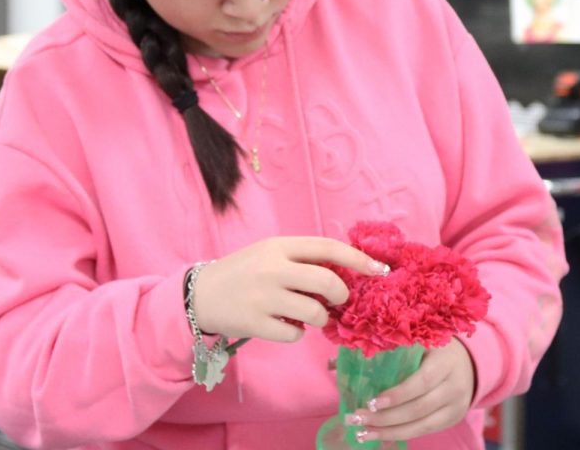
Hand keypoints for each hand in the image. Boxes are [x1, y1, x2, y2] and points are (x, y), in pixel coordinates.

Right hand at [192, 236, 388, 341]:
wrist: (200, 294)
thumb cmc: (243, 272)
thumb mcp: (269, 254)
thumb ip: (301, 259)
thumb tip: (344, 274)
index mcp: (278, 246)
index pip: (326, 247)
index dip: (357, 258)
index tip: (379, 270)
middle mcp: (272, 269)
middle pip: (327, 282)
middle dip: (340, 294)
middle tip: (337, 300)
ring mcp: (263, 297)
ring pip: (315, 312)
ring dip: (320, 318)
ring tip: (307, 315)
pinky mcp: (256, 323)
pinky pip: (295, 334)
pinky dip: (297, 333)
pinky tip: (284, 326)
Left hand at [344, 339, 475, 443]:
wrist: (467, 362)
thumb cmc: (431, 348)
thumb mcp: (416, 341)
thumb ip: (385, 350)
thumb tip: (336, 363)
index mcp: (445, 361)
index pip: (422, 381)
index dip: (397, 394)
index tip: (371, 401)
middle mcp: (455, 386)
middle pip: (418, 408)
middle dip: (385, 417)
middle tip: (356, 419)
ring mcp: (456, 406)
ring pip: (421, 426)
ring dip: (388, 432)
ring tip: (362, 433)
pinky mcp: (451, 420)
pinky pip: (423, 432)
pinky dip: (399, 436)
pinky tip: (379, 437)